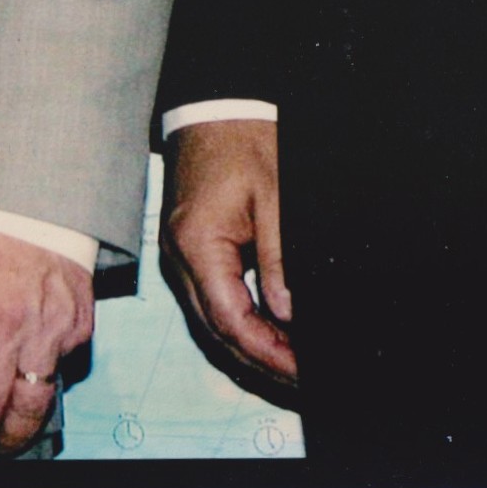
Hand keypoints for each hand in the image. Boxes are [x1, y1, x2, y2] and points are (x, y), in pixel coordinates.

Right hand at [160, 117, 294, 383]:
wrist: (212, 107)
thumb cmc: (243, 141)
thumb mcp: (275, 197)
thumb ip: (279, 259)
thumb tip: (287, 315)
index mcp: (197, 244)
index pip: (230, 321)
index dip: (269, 354)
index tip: (305, 372)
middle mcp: (179, 258)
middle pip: (216, 333)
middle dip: (262, 364)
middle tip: (306, 380)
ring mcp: (180, 257)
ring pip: (212, 325)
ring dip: (252, 351)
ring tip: (295, 366)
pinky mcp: (189, 252)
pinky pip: (212, 304)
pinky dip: (242, 326)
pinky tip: (273, 334)